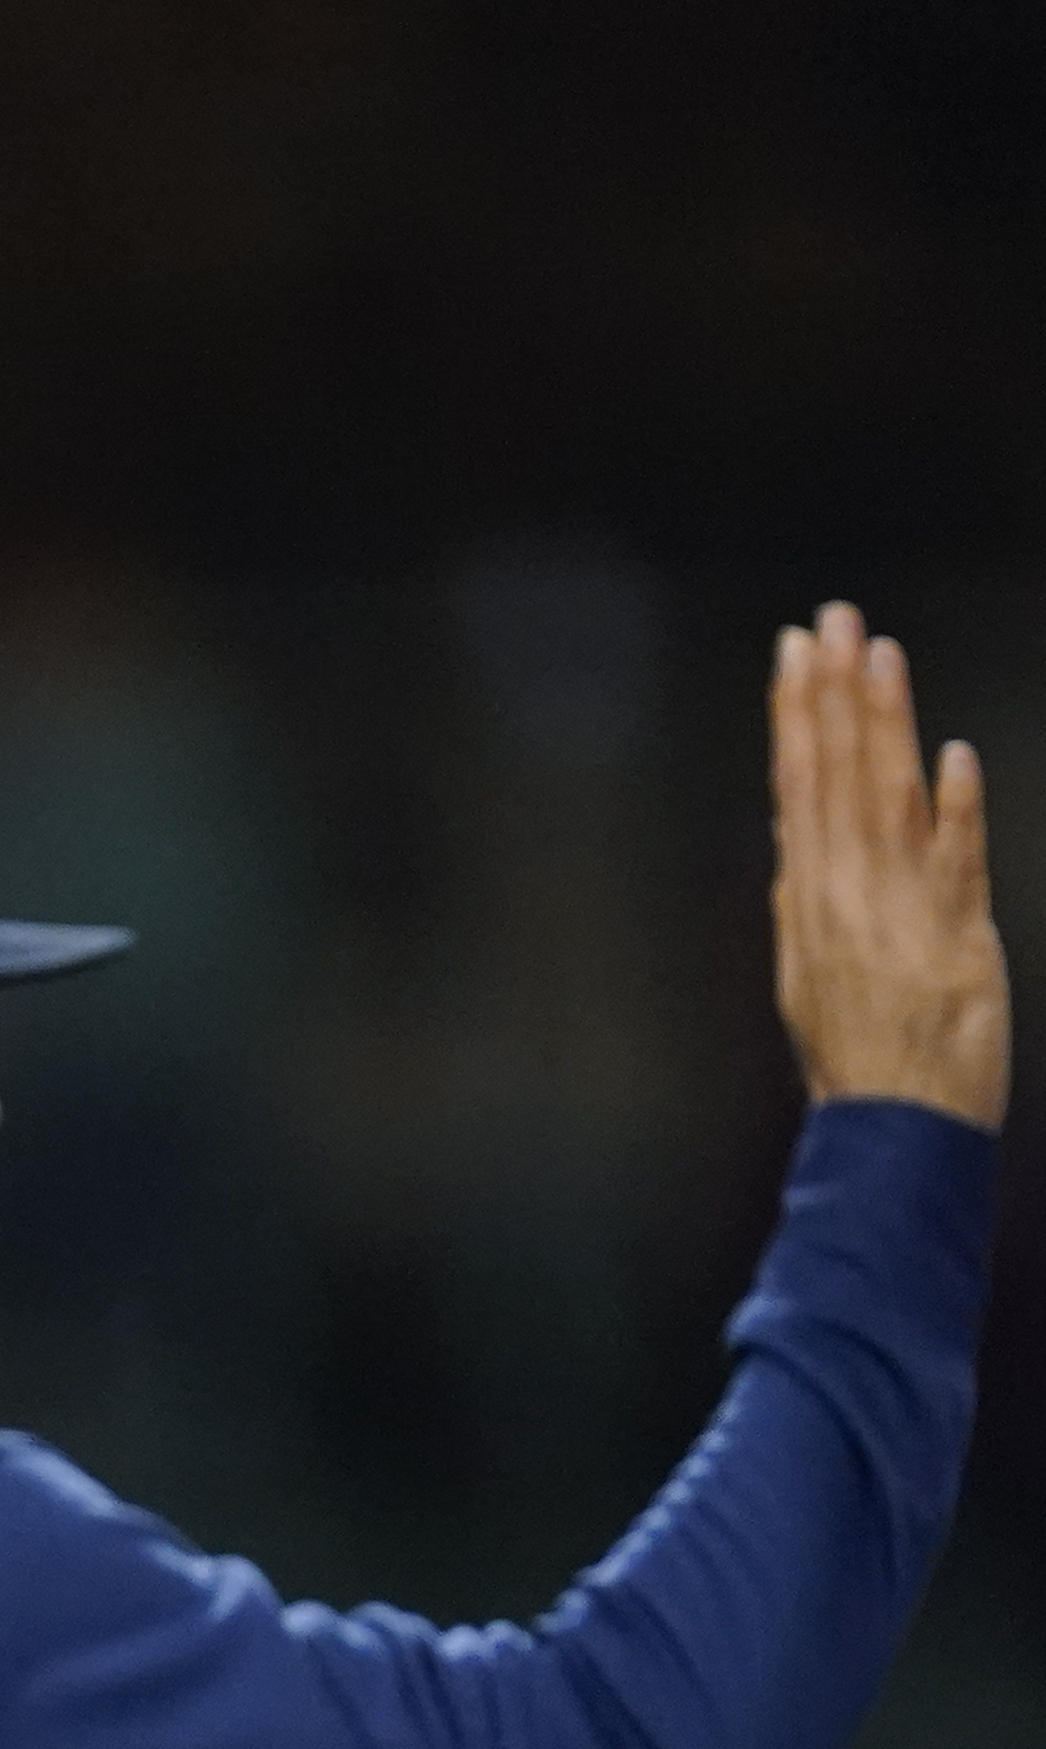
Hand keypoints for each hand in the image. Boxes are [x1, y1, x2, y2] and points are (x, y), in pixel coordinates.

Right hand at [774, 603, 1006, 1131]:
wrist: (894, 1129)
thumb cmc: (859, 1057)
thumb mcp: (808, 974)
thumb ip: (805, 897)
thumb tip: (794, 833)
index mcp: (811, 898)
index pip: (800, 784)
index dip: (799, 713)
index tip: (796, 651)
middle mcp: (845, 895)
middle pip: (837, 776)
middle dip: (833, 693)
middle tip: (833, 620)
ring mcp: (897, 914)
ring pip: (886, 801)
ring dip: (883, 725)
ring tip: (880, 655)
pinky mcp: (954, 940)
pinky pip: (954, 864)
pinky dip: (952, 811)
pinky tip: (951, 756)